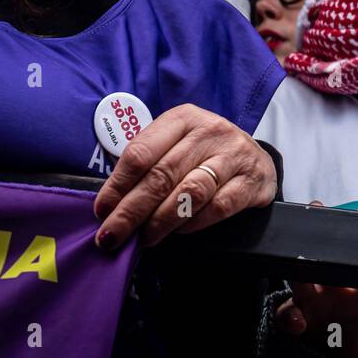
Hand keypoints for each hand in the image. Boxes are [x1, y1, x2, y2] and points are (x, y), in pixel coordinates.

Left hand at [93, 104, 276, 248]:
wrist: (255, 158)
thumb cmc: (205, 153)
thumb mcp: (177, 143)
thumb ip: (149, 164)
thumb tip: (111, 204)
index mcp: (183, 118)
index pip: (141, 152)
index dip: (118, 185)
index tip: (102, 210)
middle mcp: (209, 131)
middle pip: (162, 175)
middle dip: (132, 210)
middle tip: (113, 235)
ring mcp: (233, 155)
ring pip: (190, 192)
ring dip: (161, 220)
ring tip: (145, 238)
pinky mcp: (251, 180)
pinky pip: (218, 206)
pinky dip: (194, 223)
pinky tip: (179, 231)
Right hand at [274, 202, 357, 357]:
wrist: (328, 352)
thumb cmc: (352, 343)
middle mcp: (334, 291)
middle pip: (329, 268)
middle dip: (326, 265)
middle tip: (326, 270)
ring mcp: (311, 299)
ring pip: (301, 282)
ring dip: (300, 285)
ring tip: (304, 317)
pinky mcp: (292, 313)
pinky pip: (285, 310)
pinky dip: (289, 317)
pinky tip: (298, 328)